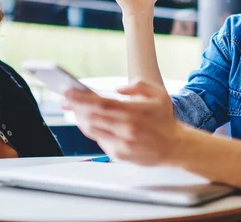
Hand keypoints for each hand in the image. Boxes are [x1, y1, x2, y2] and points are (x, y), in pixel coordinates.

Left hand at [64, 81, 183, 165]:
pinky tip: (89, 123)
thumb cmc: (164, 119)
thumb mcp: (158, 94)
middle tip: (65, 100)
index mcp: (135, 112)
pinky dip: (92, 131)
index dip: (81, 98)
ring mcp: (122, 144)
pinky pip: (99, 141)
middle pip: (92, 117)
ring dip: (81, 119)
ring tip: (75, 110)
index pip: (101, 103)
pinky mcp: (119, 155)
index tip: (68, 92)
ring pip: (92, 130)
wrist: (175, 147)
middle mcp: (127, 129)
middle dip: (75, 107)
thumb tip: (117, 89)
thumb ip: (137, 86)